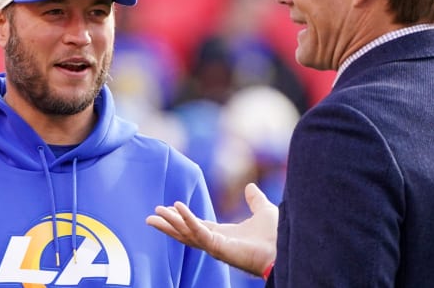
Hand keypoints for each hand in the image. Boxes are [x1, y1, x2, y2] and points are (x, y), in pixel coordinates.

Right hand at [146, 182, 277, 276]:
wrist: (284, 247)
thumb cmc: (276, 235)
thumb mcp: (263, 210)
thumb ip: (254, 200)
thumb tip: (250, 186)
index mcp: (224, 234)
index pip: (196, 226)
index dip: (182, 217)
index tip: (169, 208)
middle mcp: (216, 242)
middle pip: (185, 233)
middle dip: (168, 225)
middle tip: (150, 217)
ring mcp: (215, 246)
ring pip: (186, 234)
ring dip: (170, 223)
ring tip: (154, 215)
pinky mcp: (217, 247)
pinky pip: (197, 232)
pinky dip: (186, 219)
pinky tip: (176, 208)